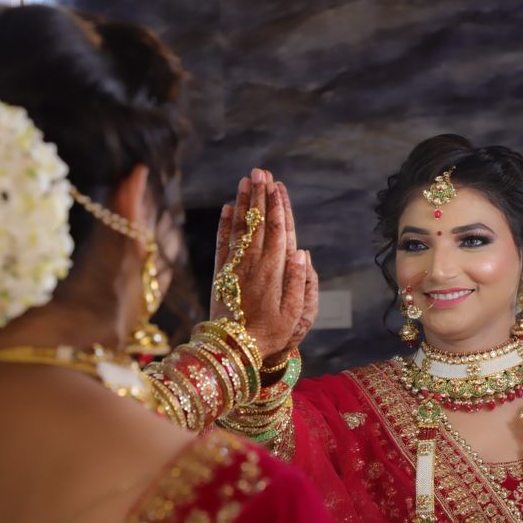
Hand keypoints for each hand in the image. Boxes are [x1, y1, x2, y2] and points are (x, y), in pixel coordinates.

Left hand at [210, 169, 318, 361]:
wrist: (234, 350)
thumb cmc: (271, 334)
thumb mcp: (294, 314)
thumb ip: (300, 282)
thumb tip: (302, 251)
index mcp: (273, 271)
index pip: (277, 230)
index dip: (277, 206)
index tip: (277, 185)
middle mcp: (253, 264)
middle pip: (257, 222)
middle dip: (259, 195)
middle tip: (260, 171)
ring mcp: (234, 267)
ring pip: (239, 228)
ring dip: (242, 203)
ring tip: (245, 181)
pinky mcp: (220, 275)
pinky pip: (222, 243)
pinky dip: (224, 225)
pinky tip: (225, 208)